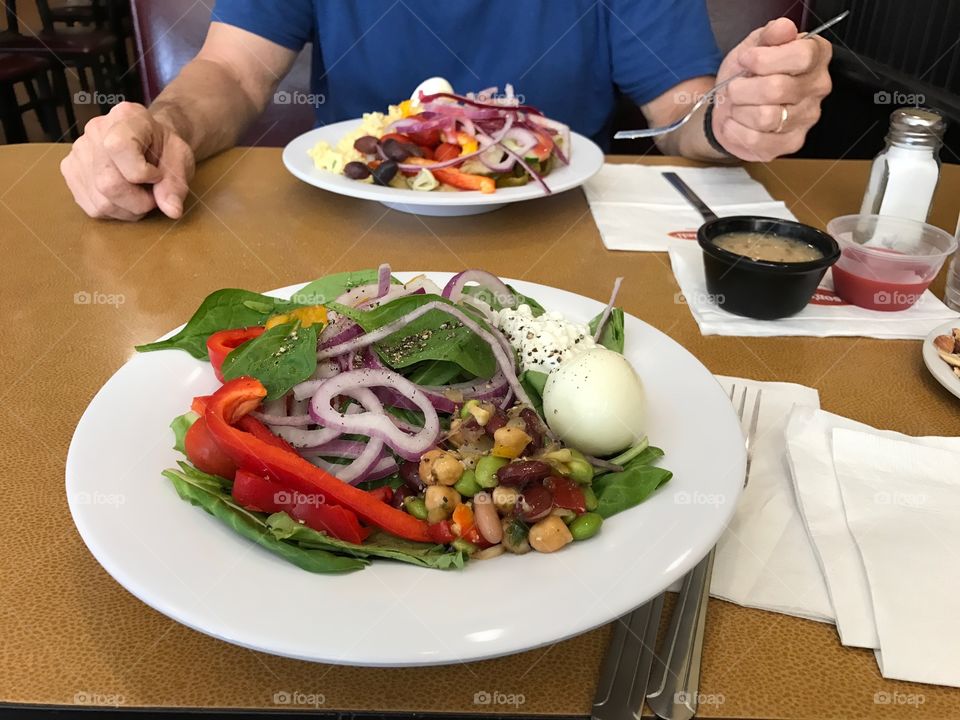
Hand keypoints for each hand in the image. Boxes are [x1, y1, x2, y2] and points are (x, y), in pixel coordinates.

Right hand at [60, 102, 194, 220]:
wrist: (149, 142)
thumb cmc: (164, 148)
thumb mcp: (180, 160)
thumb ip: (176, 184)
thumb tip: (172, 211)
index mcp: (125, 118)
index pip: (118, 147)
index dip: (142, 173)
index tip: (156, 175)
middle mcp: (94, 131)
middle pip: (108, 183)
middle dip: (139, 201)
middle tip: (152, 194)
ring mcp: (78, 152)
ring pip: (101, 201)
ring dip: (129, 209)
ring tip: (140, 194)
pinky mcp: (70, 172)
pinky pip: (93, 207)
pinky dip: (115, 211)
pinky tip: (125, 197)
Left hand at [711, 18, 832, 161]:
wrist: (730, 104)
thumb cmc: (747, 74)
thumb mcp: (754, 45)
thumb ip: (769, 35)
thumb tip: (783, 29)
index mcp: (815, 56)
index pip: (801, 56)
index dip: (765, 59)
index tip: (747, 60)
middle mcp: (817, 87)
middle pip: (777, 89)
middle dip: (743, 88)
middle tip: (736, 87)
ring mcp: (806, 118)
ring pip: (765, 117)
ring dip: (739, 110)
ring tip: (738, 105)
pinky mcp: (790, 143)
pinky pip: (757, 140)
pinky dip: (735, 130)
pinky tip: (735, 122)